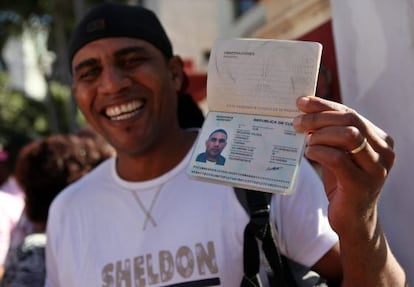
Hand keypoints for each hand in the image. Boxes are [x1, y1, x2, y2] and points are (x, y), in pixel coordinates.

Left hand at [293, 96, 394, 234]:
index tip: (302, 102)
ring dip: (320, 135)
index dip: (324, 105)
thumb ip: (330, 135)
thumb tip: (306, 113)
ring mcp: (376, 168)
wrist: (353, 220)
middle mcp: (383, 151)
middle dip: (318, 118)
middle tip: (296, 122)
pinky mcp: (362, 184)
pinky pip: (338, 158)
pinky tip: (309, 154)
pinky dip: (319, 152)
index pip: (350, 113)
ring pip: (348, 136)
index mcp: (379, 139)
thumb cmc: (343, 183)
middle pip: (350, 120)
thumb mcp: (339, 154)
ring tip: (306, 142)